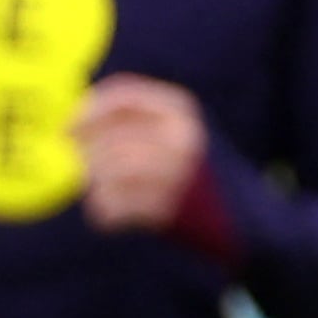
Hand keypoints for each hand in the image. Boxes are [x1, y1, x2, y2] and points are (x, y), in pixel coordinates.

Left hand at [75, 75, 208, 229]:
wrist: (250, 221)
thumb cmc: (205, 176)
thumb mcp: (185, 133)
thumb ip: (141, 121)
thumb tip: (76, 124)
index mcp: (183, 110)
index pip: (121, 96)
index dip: (88, 111)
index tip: (68, 130)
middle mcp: (180, 137)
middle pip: (108, 139)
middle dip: (88, 157)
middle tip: (85, 173)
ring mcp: (176, 173)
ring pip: (105, 172)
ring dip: (95, 186)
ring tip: (100, 196)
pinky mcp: (168, 210)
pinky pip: (112, 206)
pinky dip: (103, 213)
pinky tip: (109, 217)